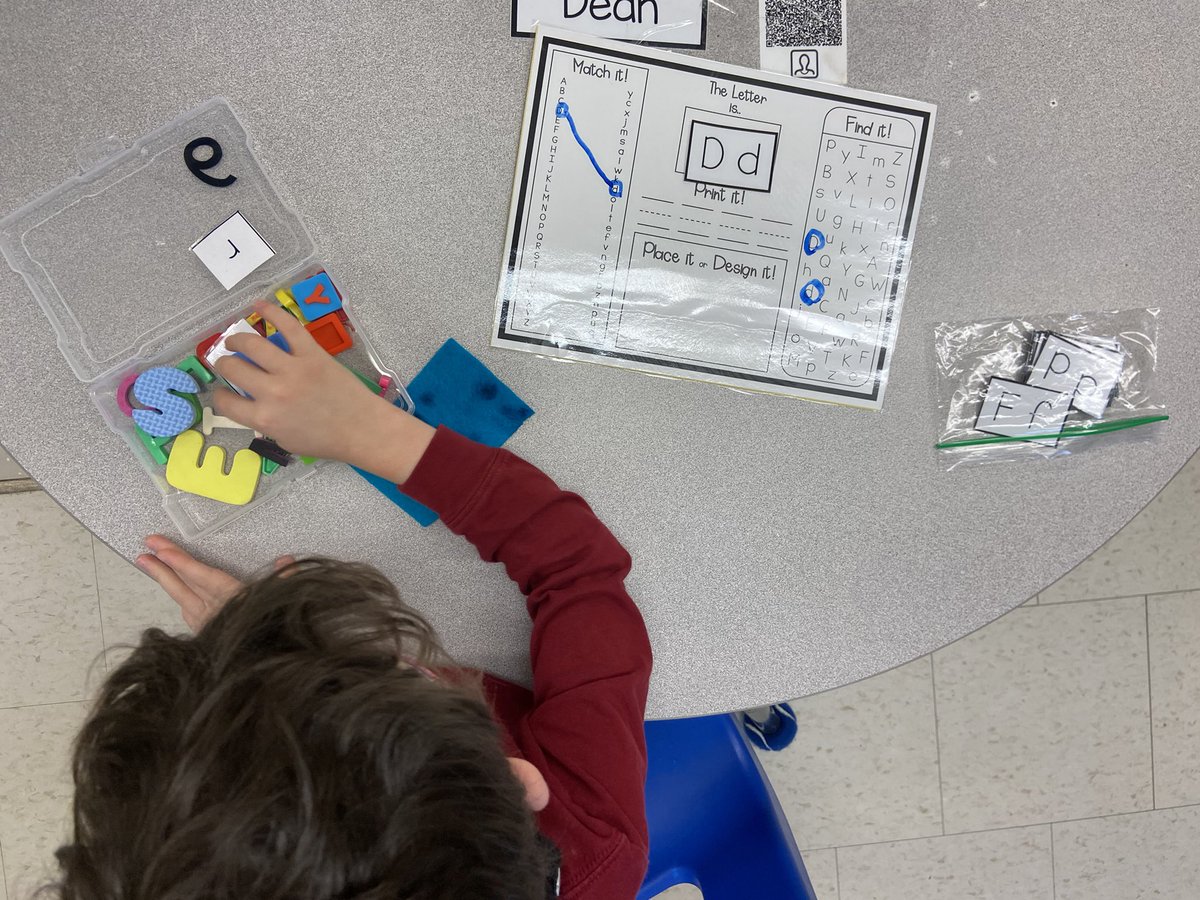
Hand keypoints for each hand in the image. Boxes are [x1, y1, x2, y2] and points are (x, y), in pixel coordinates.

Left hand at [136, 534, 294, 632]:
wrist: (261, 676)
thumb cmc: (272, 635)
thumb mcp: (284, 601)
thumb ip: (285, 579)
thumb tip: (286, 560)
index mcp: (232, 600)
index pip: (200, 576)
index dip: (180, 562)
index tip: (159, 550)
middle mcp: (215, 612)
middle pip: (183, 586)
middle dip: (162, 567)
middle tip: (142, 552)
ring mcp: (208, 626)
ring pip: (182, 598)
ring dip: (165, 580)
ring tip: (148, 563)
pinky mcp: (206, 637)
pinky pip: (190, 613)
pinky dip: (182, 598)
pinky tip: (178, 594)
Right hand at [210, 300, 393, 463]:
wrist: (362, 429)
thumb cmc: (326, 440)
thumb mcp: (285, 441)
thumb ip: (265, 423)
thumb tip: (251, 405)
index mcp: (264, 418)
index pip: (225, 402)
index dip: (219, 395)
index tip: (222, 390)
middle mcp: (272, 392)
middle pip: (233, 368)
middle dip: (223, 363)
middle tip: (226, 361)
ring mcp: (292, 370)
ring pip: (252, 344)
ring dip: (236, 339)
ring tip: (234, 340)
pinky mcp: (312, 354)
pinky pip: (288, 326)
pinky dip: (271, 312)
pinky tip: (258, 305)